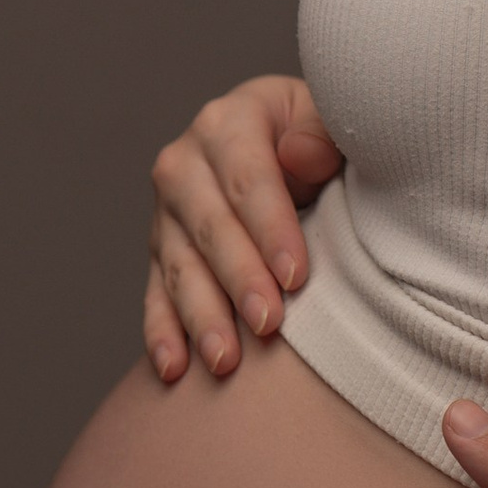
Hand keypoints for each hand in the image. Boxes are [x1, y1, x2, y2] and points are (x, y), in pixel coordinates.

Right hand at [147, 73, 346, 383]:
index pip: (248, 180)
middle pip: (210, 228)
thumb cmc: (322, 137)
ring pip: (179, 268)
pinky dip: (162, 334)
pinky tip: (174, 369)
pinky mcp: (160, 251)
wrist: (287, 143)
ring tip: (224, 361)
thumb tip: (297, 156)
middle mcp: (185, 163)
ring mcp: (167, 212)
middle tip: (268, 324)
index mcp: (228, 122)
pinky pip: (156, 295)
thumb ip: (321, 131)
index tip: (295, 276)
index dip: (271, 229)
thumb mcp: (331, 117)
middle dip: (239, 280)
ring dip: (201, 317)